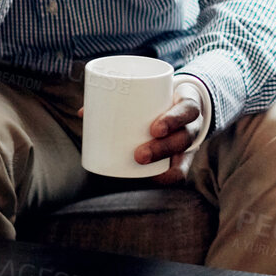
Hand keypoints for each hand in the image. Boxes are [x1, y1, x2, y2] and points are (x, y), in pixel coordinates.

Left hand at [75, 86, 203, 185]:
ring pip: (182, 156)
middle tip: (139, 155)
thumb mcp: (152, 94)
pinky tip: (155, 182)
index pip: (188, 110)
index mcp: (187, 105)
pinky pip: (181, 171)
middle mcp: (192, 125)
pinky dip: (168, 177)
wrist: (187, 106)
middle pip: (184, 138)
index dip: (173, 120)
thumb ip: (122, 98)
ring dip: (161, 163)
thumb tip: (83, 112)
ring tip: (140, 167)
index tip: (154, 129)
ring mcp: (190, 143)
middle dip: (162, 148)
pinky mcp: (185, 157)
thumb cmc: (162, 101)